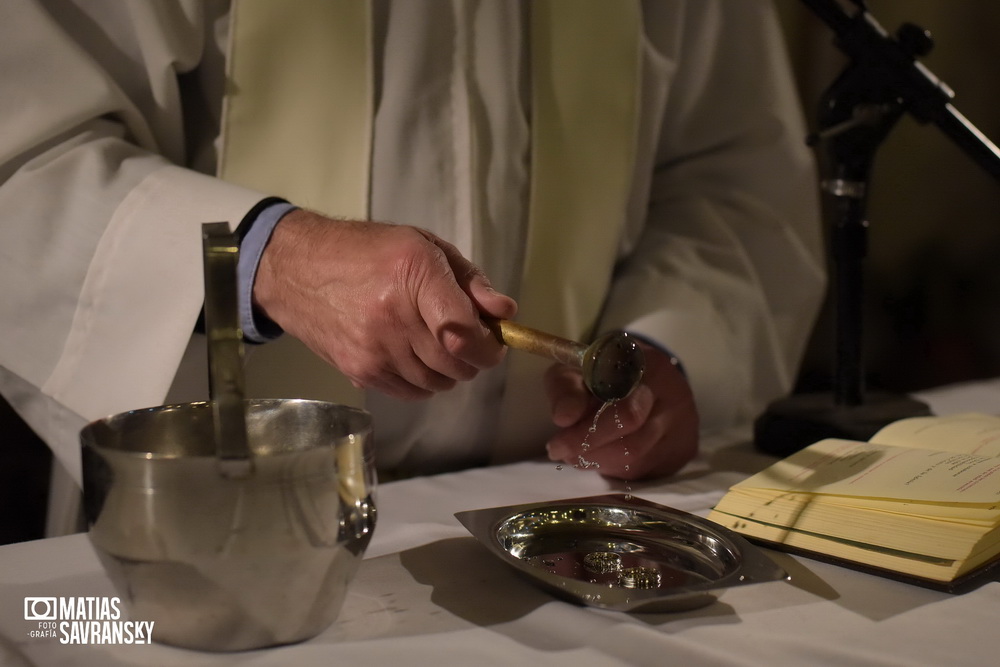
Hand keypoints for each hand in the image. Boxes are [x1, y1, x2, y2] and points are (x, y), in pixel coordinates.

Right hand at [252, 208, 517, 398]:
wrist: (297, 270)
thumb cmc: (368, 251)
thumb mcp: (424, 247)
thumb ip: (469, 281)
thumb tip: (505, 313)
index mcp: (413, 275)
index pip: (464, 331)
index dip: (488, 346)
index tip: (494, 342)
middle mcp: (393, 317)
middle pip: (455, 363)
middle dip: (472, 358)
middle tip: (468, 342)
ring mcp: (374, 349)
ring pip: (437, 383)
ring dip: (448, 371)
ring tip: (438, 345)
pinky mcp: (359, 371)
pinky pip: (411, 392)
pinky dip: (424, 381)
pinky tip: (415, 357)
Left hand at [544, 340, 697, 479]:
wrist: (648, 373)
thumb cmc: (607, 371)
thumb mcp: (579, 368)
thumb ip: (567, 388)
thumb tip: (563, 417)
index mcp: (650, 368)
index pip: (623, 409)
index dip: (587, 431)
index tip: (556, 443)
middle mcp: (674, 397)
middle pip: (632, 441)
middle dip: (590, 451)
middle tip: (560, 452)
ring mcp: (683, 427)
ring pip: (637, 460)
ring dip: (598, 462)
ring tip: (574, 454)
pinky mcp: (683, 450)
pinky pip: (645, 471)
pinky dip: (615, 468)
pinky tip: (599, 457)